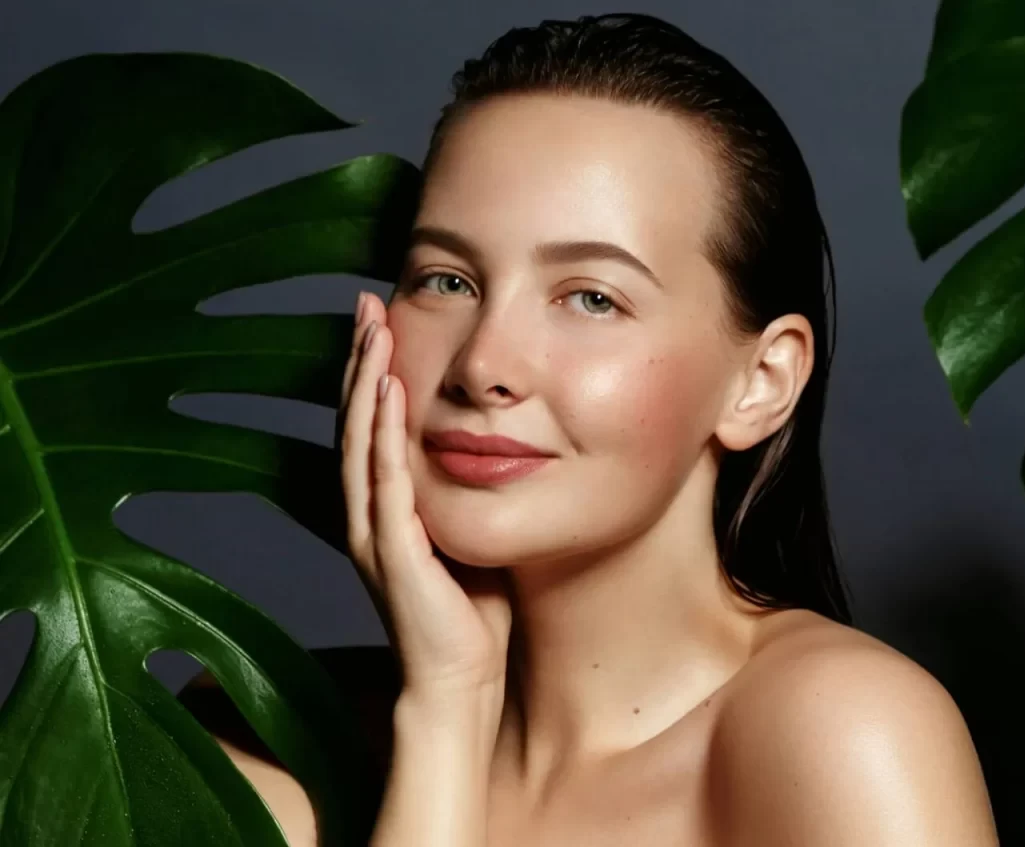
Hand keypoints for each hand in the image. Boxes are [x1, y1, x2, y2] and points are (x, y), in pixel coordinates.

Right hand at [338, 290, 513, 702]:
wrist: (459, 682)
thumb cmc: (471, 614)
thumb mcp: (466, 531)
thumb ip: (462, 490)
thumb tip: (494, 442)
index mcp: (381, 510)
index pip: (369, 428)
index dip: (369, 373)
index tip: (379, 320)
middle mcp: (366, 516)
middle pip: (352, 422)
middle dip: (358, 361)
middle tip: (364, 304)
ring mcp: (374, 534)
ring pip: (360, 443)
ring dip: (366, 385)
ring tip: (374, 331)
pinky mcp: (396, 554)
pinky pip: (386, 483)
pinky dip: (385, 437)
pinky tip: (391, 396)